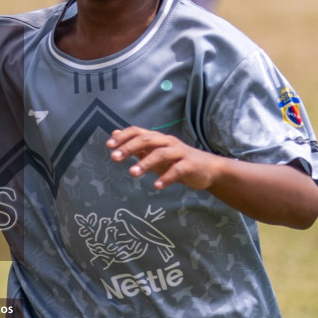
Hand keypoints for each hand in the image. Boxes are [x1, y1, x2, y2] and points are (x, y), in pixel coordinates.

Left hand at [106, 126, 223, 191]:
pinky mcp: (190, 165)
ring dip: (145, 163)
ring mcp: (180, 153)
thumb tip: (114, 133)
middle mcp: (168, 142)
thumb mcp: (155, 152)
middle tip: (114, 158)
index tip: (109, 145)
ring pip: (160, 154)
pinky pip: (177, 170)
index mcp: (158, 139)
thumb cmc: (177, 161)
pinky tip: (156, 185)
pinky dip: (166, 177)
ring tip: (132, 173)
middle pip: (147, 140)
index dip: (123, 136)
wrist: (208, 169)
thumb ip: (136, 145)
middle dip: (129, 148)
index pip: (138, 131)